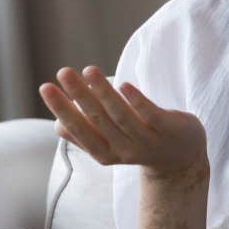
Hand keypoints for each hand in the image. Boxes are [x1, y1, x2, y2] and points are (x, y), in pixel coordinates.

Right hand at [38, 66, 208, 180]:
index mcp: (105, 152)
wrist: (182, 158)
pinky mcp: (168, 128)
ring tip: (88, 69)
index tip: (46, 87)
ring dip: (103, 92)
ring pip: (121, 115)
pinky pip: (150, 114)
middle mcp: (123, 149)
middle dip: (78, 95)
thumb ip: (89, 136)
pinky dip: (136, 101)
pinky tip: (124, 84)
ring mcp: (147, 139)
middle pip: (96, 119)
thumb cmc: (140, 143)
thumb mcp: (112, 144)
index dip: (62, 109)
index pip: (77, 130)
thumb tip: (58, 125)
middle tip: (62, 72)